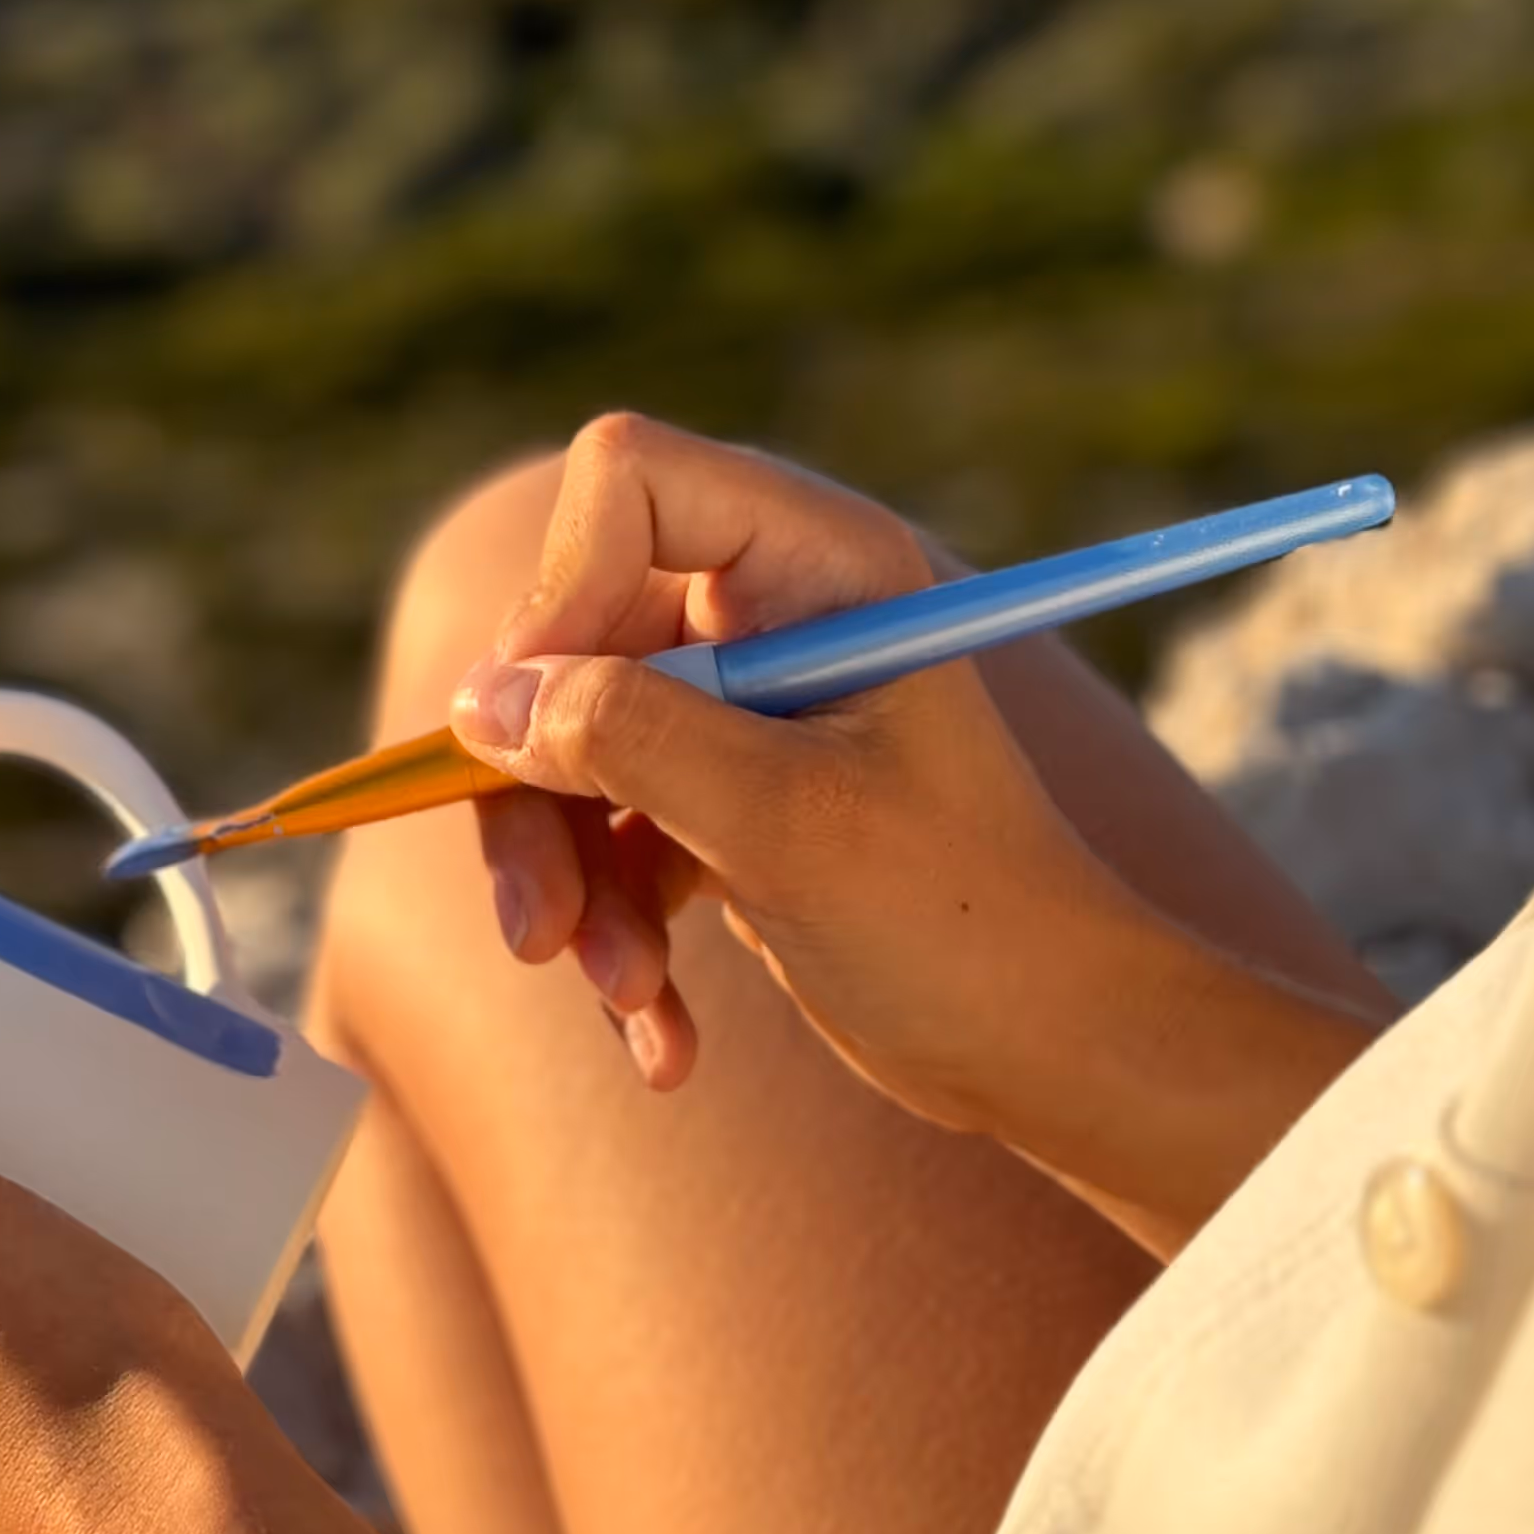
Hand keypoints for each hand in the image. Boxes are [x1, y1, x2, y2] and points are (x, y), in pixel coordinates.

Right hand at [447, 413, 1133, 1129]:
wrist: (1052, 1050)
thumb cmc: (960, 920)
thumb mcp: (784, 823)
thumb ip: (628, 738)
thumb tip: (481, 700)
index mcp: (819, 564)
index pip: (628, 483)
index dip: (561, 590)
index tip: (537, 726)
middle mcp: (769, 615)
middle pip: (566, 643)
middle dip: (543, 800)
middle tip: (540, 934)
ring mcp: (740, 712)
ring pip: (567, 755)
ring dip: (576, 892)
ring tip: (631, 1000)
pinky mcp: (721, 802)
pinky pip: (609, 841)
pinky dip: (620, 940)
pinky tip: (666, 1040)